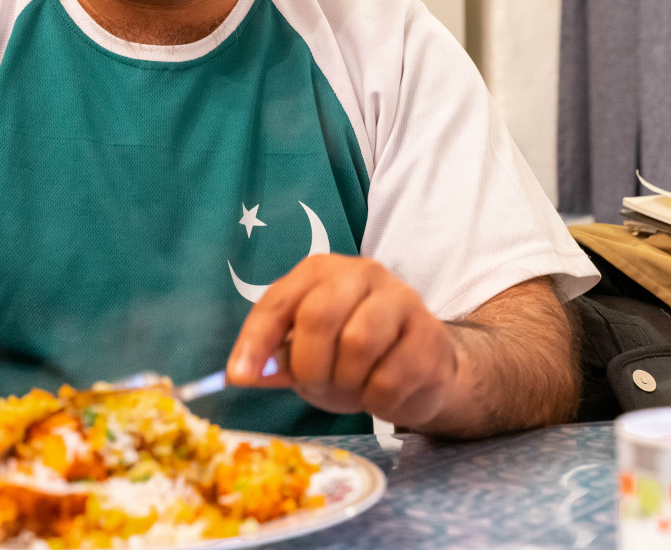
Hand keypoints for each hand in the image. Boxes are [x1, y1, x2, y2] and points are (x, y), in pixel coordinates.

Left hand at [226, 255, 458, 428]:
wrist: (420, 368)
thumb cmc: (351, 356)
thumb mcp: (306, 353)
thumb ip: (276, 359)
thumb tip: (241, 373)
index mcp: (322, 271)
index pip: (279, 301)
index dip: (256, 341)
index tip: (240, 377)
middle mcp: (362, 273)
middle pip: (319, 316)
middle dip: (308, 365)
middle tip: (314, 386)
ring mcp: (402, 300)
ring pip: (358, 343)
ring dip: (345, 381)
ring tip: (351, 386)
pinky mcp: (430, 337)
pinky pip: (390, 377)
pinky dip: (376, 399)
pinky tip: (381, 392)